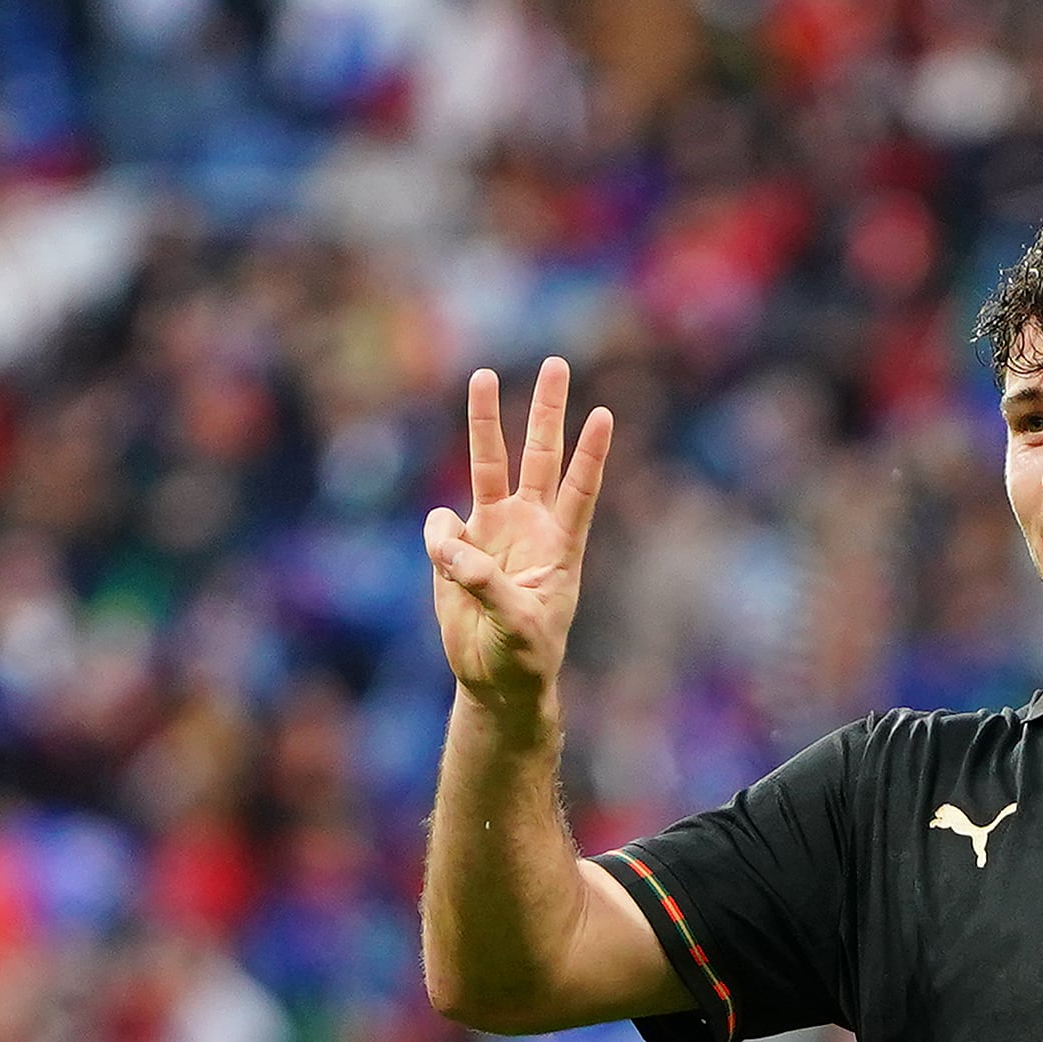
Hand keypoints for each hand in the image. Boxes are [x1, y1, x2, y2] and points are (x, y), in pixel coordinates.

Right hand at [421, 359, 612, 724]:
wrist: (494, 678)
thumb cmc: (524, 656)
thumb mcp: (518, 625)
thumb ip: (486, 583)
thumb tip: (449, 542)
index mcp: (559, 545)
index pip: (579, 489)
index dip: (590, 454)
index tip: (604, 415)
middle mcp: (528, 526)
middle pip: (540, 455)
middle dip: (546, 410)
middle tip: (556, 364)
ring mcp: (492, 531)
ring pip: (488, 463)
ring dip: (486, 421)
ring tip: (485, 375)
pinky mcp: (457, 546)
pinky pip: (441, 526)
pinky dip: (438, 539)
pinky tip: (446, 568)